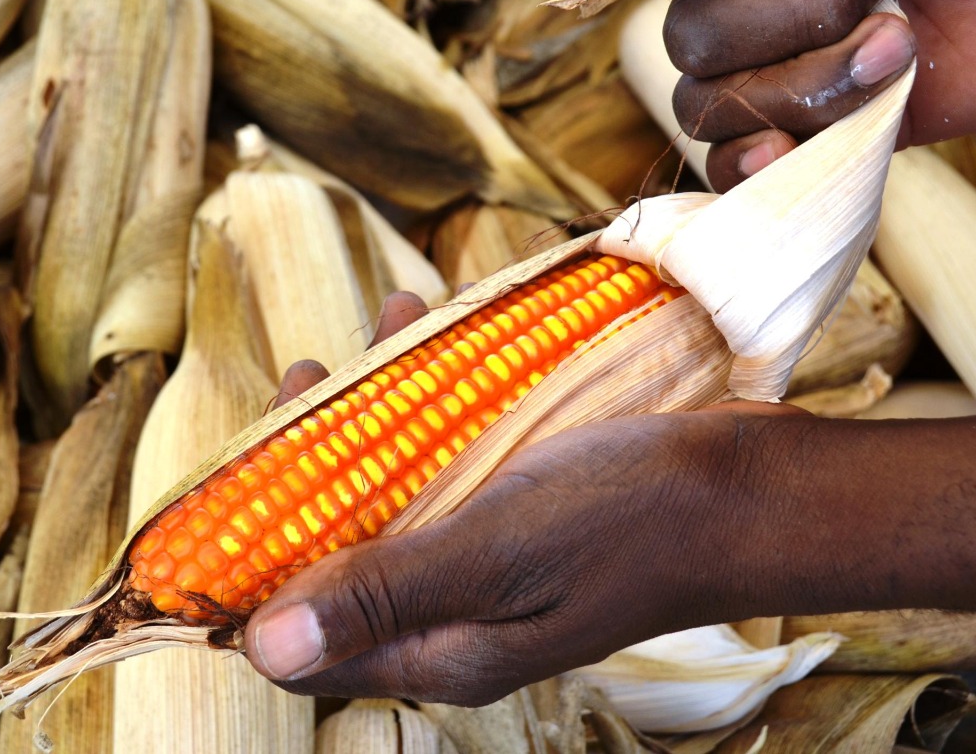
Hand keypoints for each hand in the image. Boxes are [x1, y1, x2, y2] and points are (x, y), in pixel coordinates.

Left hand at [245, 292, 801, 704]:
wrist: (754, 487)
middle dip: (304, 462)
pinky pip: (446, 454)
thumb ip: (380, 594)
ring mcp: (482, 555)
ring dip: (370, 409)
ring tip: (381, 325)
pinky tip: (437, 327)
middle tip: (303, 379)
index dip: (246, 570)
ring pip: (389, 488)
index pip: (300, 634)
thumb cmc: (631, 523)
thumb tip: (261, 645)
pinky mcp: (515, 505)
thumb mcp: (493, 554)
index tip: (221, 489)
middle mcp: (446, 612)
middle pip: (335, 549)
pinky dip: (431, 395)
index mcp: (433, 650)